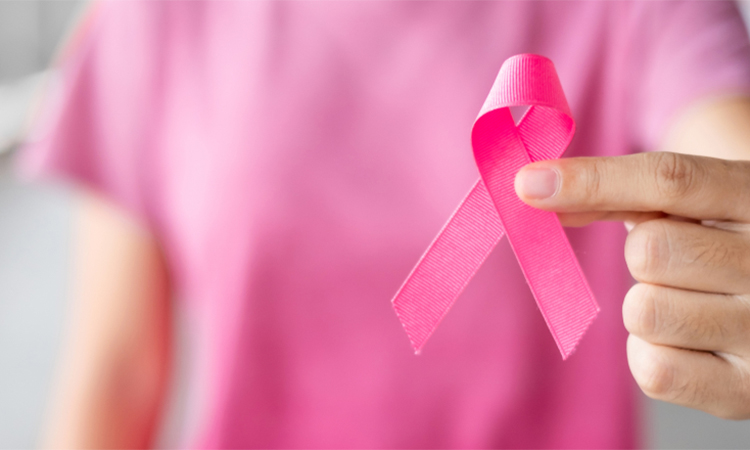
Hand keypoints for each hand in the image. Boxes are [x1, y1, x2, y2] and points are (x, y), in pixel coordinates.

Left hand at [515, 151, 749, 419]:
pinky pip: (653, 370)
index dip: (592, 180)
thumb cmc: (715, 239)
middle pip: (650, 249)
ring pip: (645, 311)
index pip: (670, 180)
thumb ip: (617, 192)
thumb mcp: (686, 204)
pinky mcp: (746, 391)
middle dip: (641, 253)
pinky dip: (650, 353)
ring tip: (689, 301)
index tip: (527, 184)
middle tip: (678, 260)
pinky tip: (687, 341)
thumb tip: (535, 192)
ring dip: (646, 305)